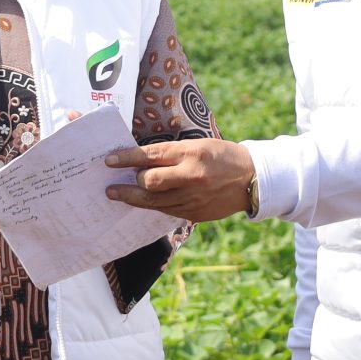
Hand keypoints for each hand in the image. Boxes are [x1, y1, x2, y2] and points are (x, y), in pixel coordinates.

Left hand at [104, 138, 255, 222]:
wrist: (251, 180)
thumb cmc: (221, 157)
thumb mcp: (197, 146)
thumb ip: (170, 154)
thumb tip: (140, 160)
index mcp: (191, 153)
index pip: (151, 155)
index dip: (127, 158)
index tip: (109, 160)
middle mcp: (190, 176)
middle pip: (149, 182)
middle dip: (129, 182)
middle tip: (113, 182)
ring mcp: (193, 198)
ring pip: (153, 201)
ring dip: (132, 197)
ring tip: (117, 194)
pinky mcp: (194, 213)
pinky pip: (165, 210)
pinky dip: (151, 205)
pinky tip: (142, 201)